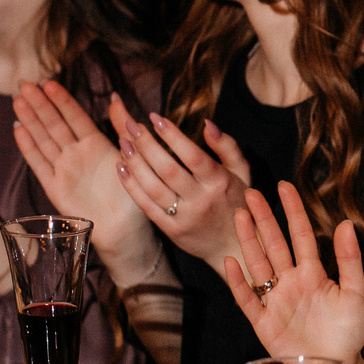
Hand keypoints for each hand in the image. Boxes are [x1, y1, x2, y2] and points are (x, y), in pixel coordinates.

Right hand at [13, 80, 148, 252]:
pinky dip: (28, 147)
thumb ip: (122, 127)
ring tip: (17, 100)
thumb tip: (115, 97)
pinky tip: (18, 129)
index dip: (61, 100)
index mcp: (96, 144)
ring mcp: (64, 169)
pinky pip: (39, 163)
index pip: (75, 117)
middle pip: (54, 124)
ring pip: (44, 139)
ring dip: (30, 120)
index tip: (48, 83)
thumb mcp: (131, 154)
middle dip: (39, 104)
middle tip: (24, 84)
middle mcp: (77, 154)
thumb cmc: (133, 194)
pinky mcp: (55, 186)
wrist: (125, 229)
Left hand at [110, 95, 248, 265]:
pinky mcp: (172, 230)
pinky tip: (121, 167)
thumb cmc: (237, 202)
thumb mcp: (242, 171)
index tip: (155, 117)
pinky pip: (147, 206)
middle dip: (147, 144)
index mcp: (219, 182)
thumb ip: (227, 146)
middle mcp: (201, 200)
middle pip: (168, 169)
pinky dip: (131, 186)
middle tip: (132, 126)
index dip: (173, 135)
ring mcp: (185, 217)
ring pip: (153, 187)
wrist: (233, 246)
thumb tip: (207, 123)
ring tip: (123, 142)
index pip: (193, 155)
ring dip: (135, 163)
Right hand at [220, 183, 363, 362]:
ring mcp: (276, 301)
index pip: (301, 235)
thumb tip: (346, 224)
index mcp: (314, 274)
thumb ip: (350, 260)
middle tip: (251, 193)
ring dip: (249, 241)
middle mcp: (291, 283)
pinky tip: (232, 262)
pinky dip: (239, 283)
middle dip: (263, 219)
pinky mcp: (265, 323)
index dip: (293, 211)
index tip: (284, 186)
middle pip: (274, 245)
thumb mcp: (356, 293)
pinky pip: (248, 299)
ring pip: (258, 265)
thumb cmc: (349, 333)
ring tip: (240, 216)